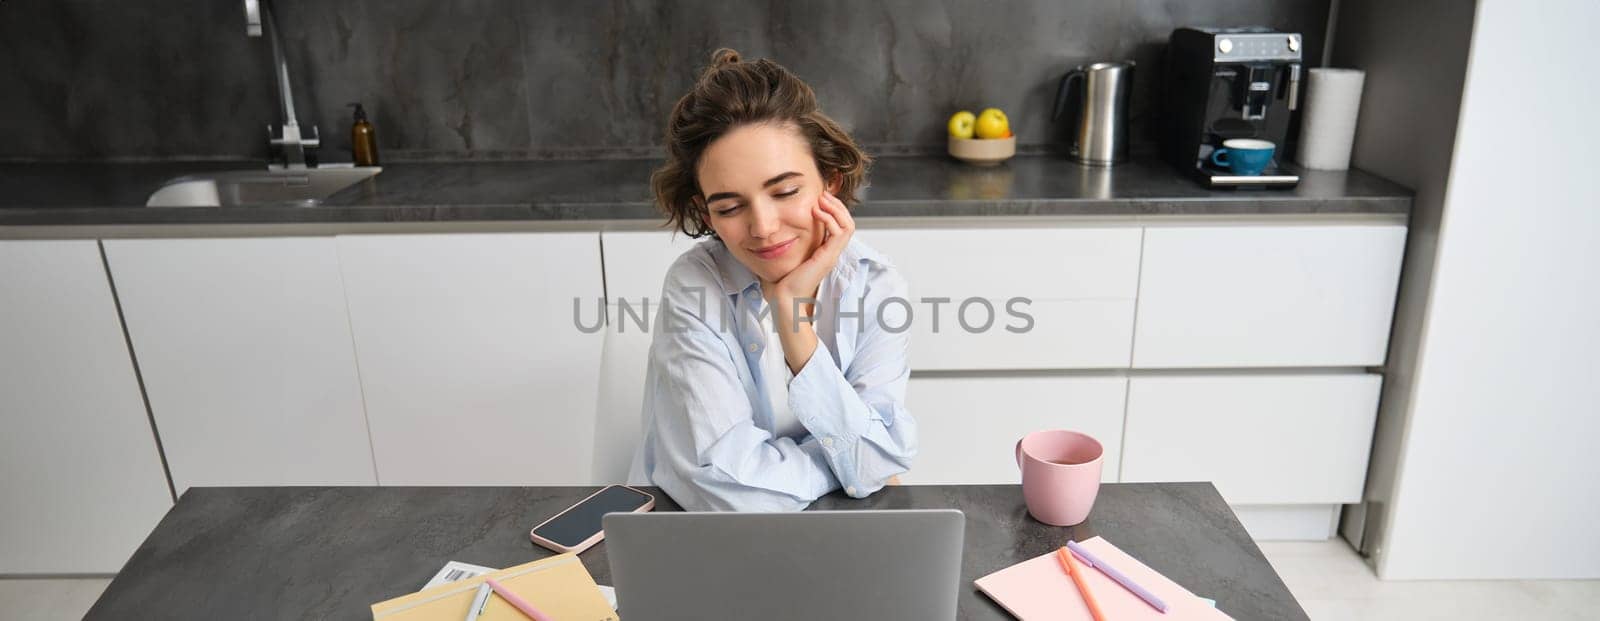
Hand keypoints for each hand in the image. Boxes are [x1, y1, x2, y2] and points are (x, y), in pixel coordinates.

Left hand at [760, 190, 854, 372]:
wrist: (783, 298)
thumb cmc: (780, 280)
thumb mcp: (783, 254)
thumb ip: (783, 241)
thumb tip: (771, 229)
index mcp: (823, 250)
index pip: (837, 224)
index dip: (831, 208)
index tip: (817, 197)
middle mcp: (830, 251)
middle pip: (846, 221)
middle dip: (836, 204)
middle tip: (822, 193)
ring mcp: (831, 254)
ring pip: (848, 224)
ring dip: (836, 208)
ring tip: (821, 199)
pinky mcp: (829, 257)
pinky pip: (840, 232)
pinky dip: (830, 218)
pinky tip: (816, 211)